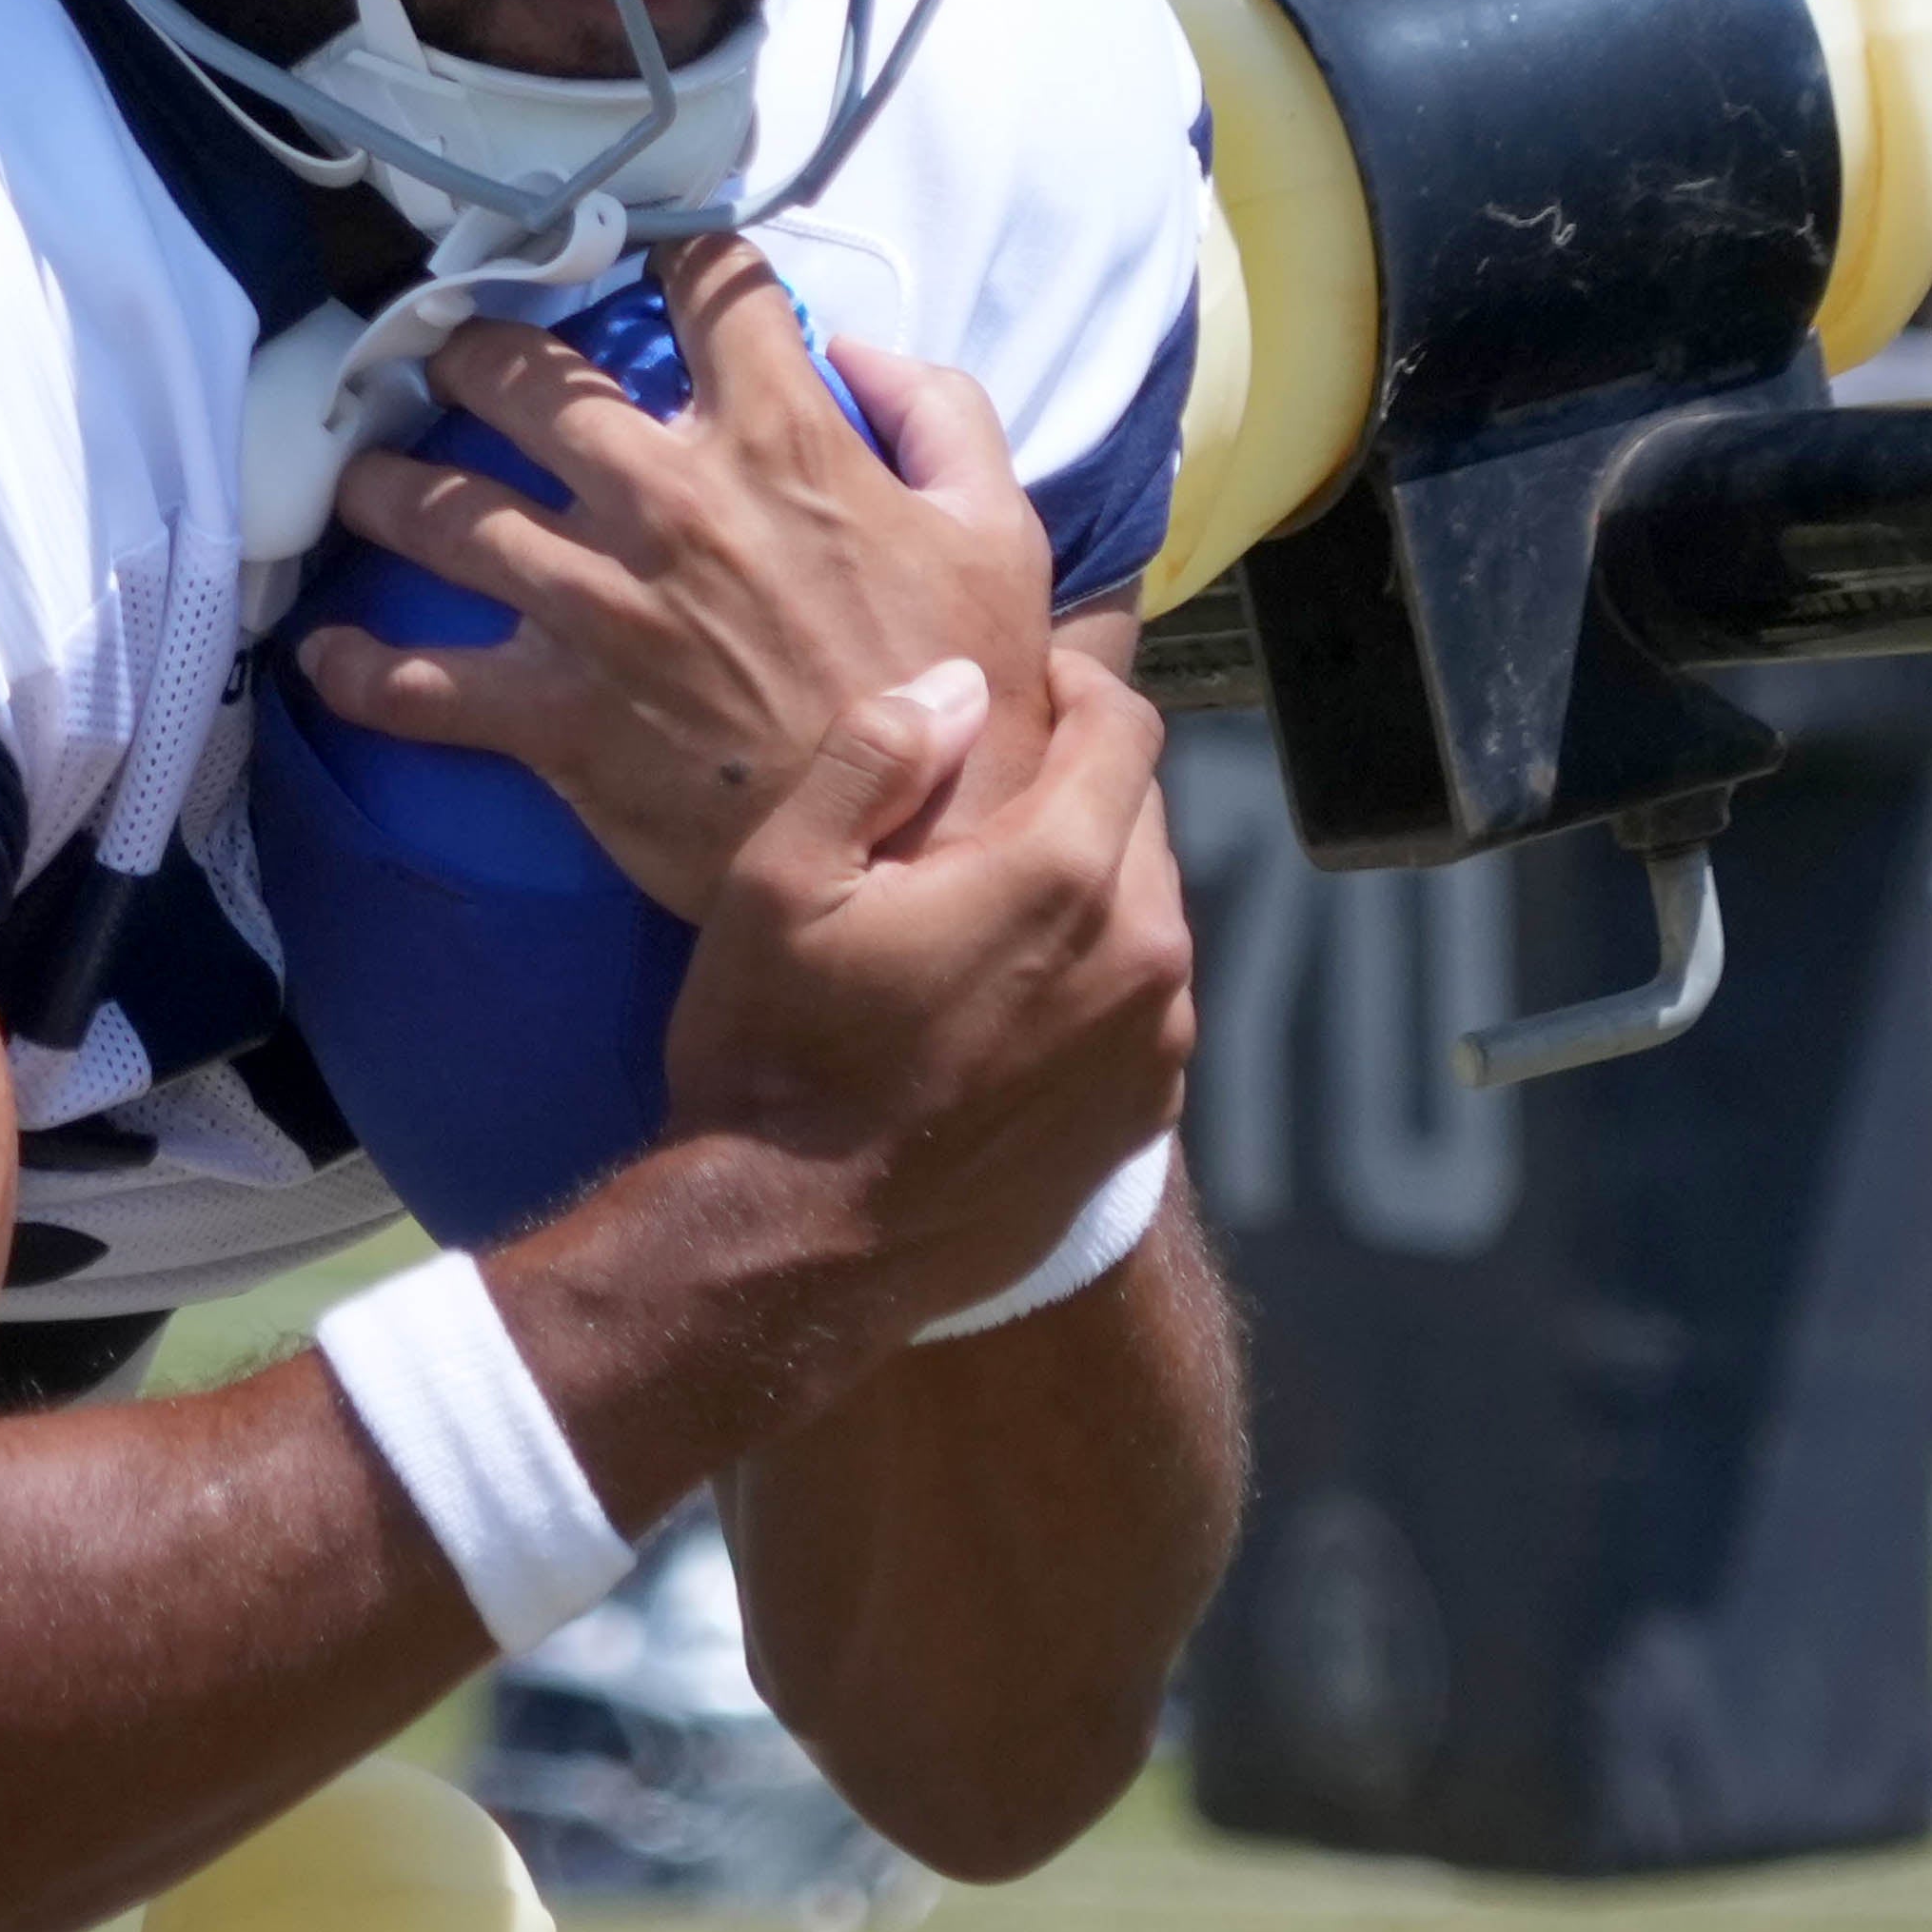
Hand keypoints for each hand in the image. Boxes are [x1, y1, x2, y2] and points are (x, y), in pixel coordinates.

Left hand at [291, 233, 1060, 918]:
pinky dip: (359, 667)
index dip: (672, 255)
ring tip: (363, 476)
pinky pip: (417, 684)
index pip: (708, 289)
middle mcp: (667, 502)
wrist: (916, 859)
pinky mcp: (552, 712)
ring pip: (442, 509)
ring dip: (384, 484)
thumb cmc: (960, 693)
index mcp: (779, 442)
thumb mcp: (1000, 533)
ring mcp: (595, 607)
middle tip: (447, 356)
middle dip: (470, 351)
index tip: (637, 255)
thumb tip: (861, 344)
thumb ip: (943, 414)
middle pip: (524, 377)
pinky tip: (325, 650)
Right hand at [648, 638, 1195, 1329]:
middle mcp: (1142, 953)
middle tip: (986, 807)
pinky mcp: (1143, 1117)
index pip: (1126, 730)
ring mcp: (1155, 1045)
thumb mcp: (779, 882)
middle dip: (1077, 790)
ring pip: (1148, 915)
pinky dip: (1094, 981)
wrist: (800, 1249)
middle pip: (1141, 820)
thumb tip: (962, 683)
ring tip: (994, 912)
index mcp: (1063, 875)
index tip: (1027, 689)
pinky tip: (1011, 1006)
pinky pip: (1143, 1006)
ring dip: (1089, 891)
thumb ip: (875, 755)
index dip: (1079, 689)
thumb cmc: (776, 1055)